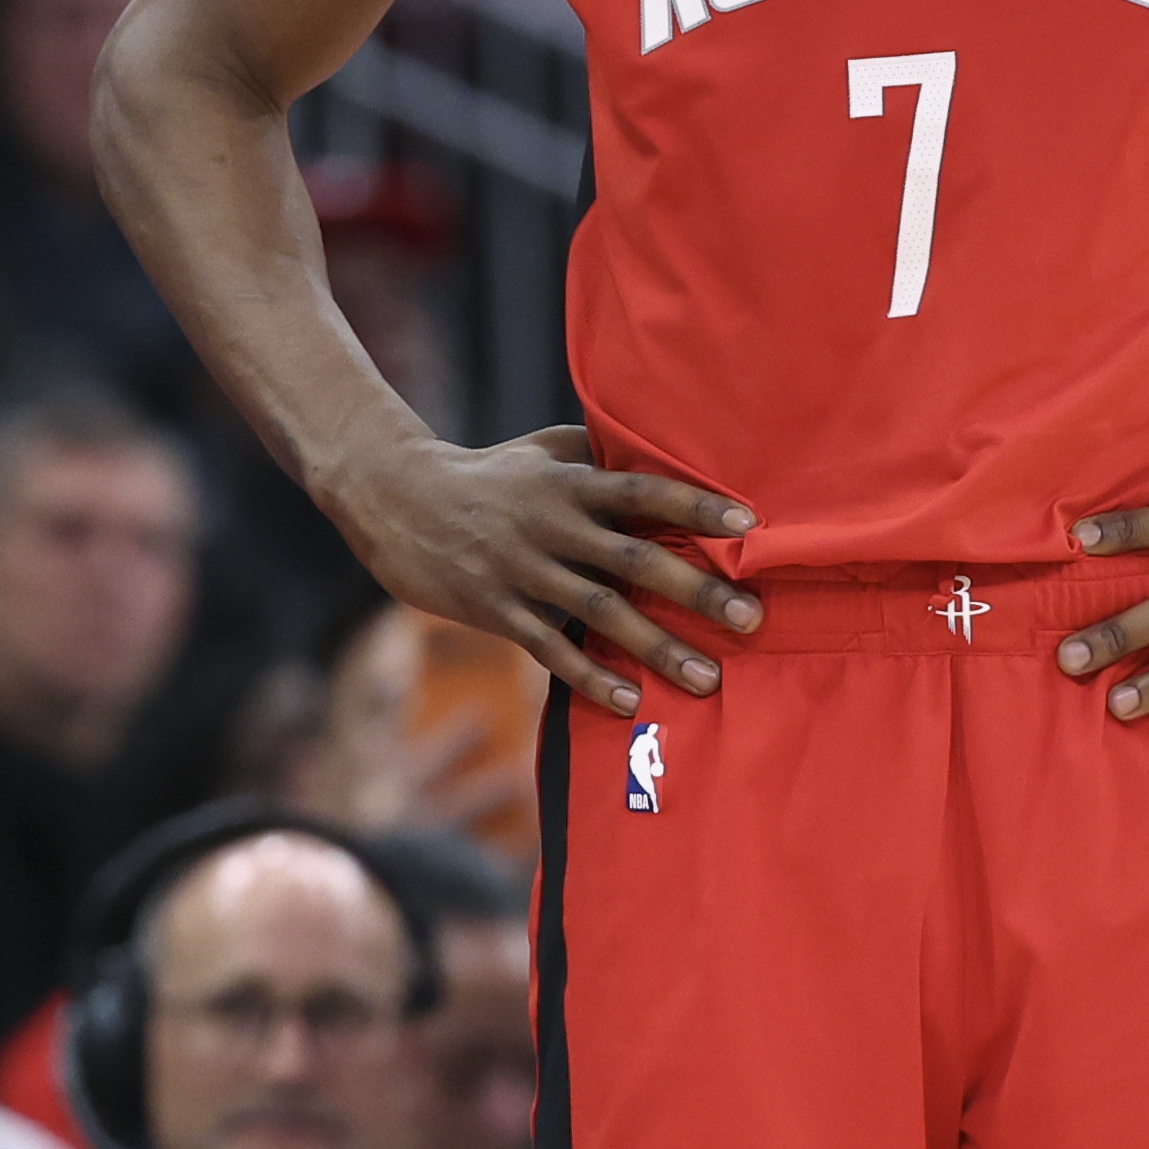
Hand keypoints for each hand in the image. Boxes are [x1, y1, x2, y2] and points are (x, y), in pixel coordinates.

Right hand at [321, 424, 758, 716]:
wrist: (397, 502)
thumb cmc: (488, 474)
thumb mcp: (541, 449)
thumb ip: (599, 455)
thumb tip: (662, 455)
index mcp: (567, 483)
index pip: (640, 492)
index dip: (693, 507)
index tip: (747, 525)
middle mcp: (550, 526)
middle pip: (632, 559)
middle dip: (695, 590)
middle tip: (751, 617)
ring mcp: (522, 570)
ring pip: (599, 612)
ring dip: (657, 646)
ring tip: (707, 678)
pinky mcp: (497, 610)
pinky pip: (549, 648)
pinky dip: (589, 675)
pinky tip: (629, 699)